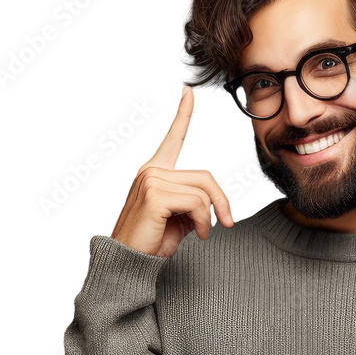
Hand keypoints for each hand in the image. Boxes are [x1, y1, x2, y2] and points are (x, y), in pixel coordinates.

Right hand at [111, 85, 234, 256]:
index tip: (188, 92)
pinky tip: (195, 235)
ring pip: (203, 191)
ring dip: (210, 217)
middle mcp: (151, 170)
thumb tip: (215, 203)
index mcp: (155, 171)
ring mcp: (151, 180)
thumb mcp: (180, 218)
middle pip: (206, 176)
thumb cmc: (153, 241)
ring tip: (200, 233)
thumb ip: (194, 201)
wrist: (129, 261)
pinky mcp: (154, 195)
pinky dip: (203, 222)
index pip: (173, 138)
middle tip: (226, 224)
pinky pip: (197, 203)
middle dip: (222, 202)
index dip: (182, 114)